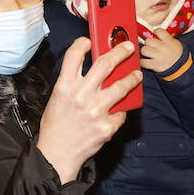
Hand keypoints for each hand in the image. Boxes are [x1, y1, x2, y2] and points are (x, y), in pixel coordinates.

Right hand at [36, 37, 141, 182]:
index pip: (74, 55)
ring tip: (137, 75)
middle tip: (129, 47)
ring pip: (121, 86)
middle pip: (105, 64)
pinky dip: (121, 111)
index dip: (83, 43)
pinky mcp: (106, 125)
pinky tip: (119, 111)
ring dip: (132, 78)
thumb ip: (73, 84)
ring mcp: (96, 110)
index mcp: (64, 86)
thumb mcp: (58, 99)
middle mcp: (81, 95)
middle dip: (120, 52)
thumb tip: (93, 71)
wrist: (57, 153)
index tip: (91, 41)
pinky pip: (121, 112)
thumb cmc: (56, 125)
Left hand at [139, 29, 182, 73]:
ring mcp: (158, 56)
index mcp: (168, 40)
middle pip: (148, 40)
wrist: (180, 67)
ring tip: (148, 54)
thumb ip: (165, 38)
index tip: (155, 35)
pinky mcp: (155, 65)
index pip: (158, 31)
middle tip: (151, 46)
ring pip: (144, 50)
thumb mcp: (174, 42)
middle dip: (148, 43)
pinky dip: (142, 62)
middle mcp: (163, 47)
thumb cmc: (175, 53)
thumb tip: (154, 33)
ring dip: (144, 52)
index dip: (155, 32)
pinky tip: (145, 62)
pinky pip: (143, 62)